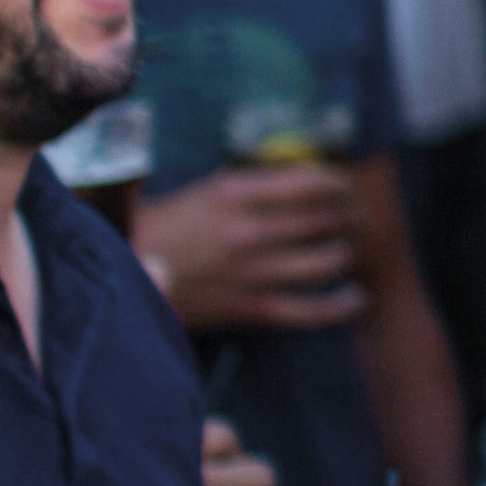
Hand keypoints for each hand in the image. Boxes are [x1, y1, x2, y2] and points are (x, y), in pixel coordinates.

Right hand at [137, 164, 363, 331]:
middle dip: (350, 215)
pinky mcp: (251, 308)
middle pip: (327, 220)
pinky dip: (342, 305)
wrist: (128, 275)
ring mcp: (253, 273)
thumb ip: (257, 182)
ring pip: (327, 262)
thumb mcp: (209, 190)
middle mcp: (250, 231)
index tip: (346, 186)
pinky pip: (312, 310)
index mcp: (237, 194)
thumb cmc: (167, 227)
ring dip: (347, 252)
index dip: (340, 183)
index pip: (313, 182)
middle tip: (355, 216)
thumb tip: (307, 175)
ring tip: (349, 247)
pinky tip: (356, 296)